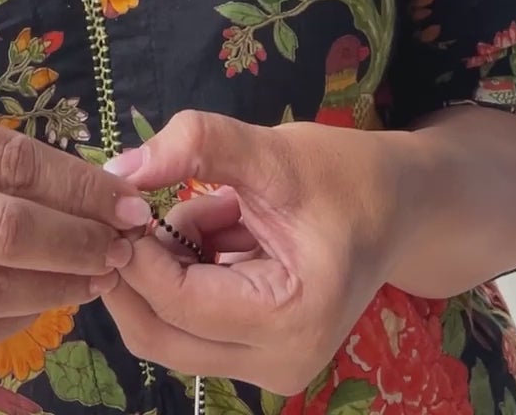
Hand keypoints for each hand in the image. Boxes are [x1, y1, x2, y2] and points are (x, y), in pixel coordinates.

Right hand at [0, 86, 149, 360]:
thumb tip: (68, 181)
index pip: (7, 157)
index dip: (77, 185)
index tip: (123, 200)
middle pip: (1, 229)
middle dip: (76, 242)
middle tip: (121, 247)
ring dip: (50, 290)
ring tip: (90, 280)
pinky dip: (1, 325)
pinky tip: (32, 309)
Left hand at [100, 110, 405, 394]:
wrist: (400, 205)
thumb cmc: (348, 176)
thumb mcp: (274, 150)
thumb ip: (198, 147)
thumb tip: (120, 166)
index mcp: (292, 319)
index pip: (179, 302)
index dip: (135, 251)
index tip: (115, 197)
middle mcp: (279, 363)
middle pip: (161, 334)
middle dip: (135, 268)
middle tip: (130, 203)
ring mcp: (268, 368)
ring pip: (169, 330)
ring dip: (166, 264)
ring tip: (215, 205)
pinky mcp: (258, 356)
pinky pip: (191, 323)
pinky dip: (186, 271)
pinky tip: (223, 225)